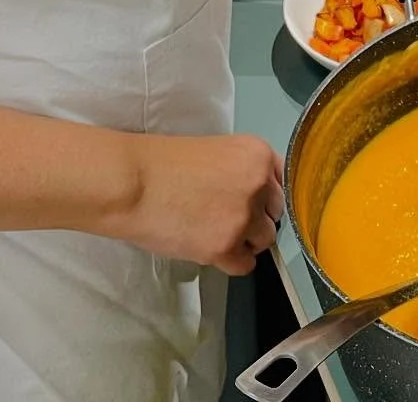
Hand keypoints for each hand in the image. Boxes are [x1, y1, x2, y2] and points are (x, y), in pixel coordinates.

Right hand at [115, 133, 283, 275]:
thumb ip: (244, 171)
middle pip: (276, 212)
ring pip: (264, 240)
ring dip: (245, 241)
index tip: (255, 204)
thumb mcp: (218, 152)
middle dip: (257, 219)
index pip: (283, 182)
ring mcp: (245, 216)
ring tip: (216, 234)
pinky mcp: (225, 246)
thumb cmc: (165, 164)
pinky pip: (245, 265)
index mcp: (258, 154)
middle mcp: (259, 183)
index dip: (266, 196)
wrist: (134, 184)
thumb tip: (256, 197)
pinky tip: (211, 249)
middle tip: (227, 219)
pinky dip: (231, 261)